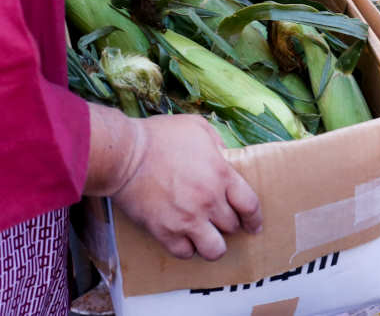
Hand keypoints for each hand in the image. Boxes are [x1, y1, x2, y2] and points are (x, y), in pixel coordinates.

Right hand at [112, 115, 261, 261]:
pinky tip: (183, 238)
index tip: (253, 225)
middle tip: (220, 221)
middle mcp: (208, 201)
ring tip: (206, 237)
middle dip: (229, 224)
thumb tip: (225, 155)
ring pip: (214, 249)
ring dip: (213, 244)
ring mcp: (187, 219)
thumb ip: (217, 142)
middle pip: (232, 227)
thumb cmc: (159, 137)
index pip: (250, 206)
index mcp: (221, 174)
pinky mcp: (165, 231)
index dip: (254, 218)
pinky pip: (184, 253)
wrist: (125, 154)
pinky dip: (186, 248)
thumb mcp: (197, 127)